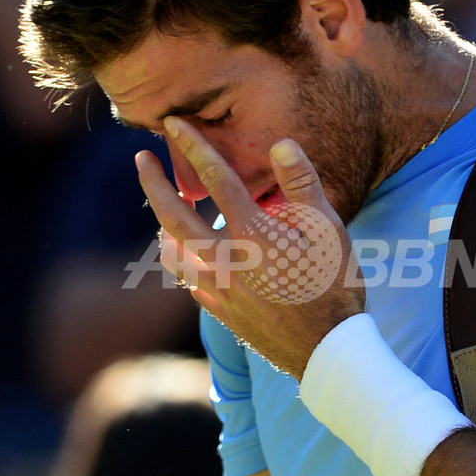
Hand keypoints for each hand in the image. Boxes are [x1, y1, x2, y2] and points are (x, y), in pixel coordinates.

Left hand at [135, 117, 365, 379]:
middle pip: (176, 216)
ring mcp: (222, 290)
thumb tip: (280, 142)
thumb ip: (302, 184)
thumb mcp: (329, 229)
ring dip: (163, 229)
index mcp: (253, 234)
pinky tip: (186, 262)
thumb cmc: (334, 286)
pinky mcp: (225, 314)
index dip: (194, 147)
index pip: (217, 179)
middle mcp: (227, 260)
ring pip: (175, 255)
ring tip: (160, 214)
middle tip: (140, 159)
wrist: (327, 352)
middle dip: (154, 184)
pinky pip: (191, 285)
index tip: (173, 124)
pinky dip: (182, 266)